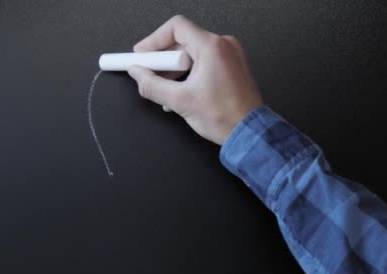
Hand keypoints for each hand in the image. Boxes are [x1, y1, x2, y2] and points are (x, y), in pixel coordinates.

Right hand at [128, 15, 262, 144]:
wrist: (248, 133)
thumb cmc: (225, 117)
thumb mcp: (180, 101)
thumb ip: (152, 85)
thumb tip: (137, 74)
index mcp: (213, 47)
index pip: (175, 27)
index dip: (153, 40)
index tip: (141, 54)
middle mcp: (224, 46)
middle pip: (182, 40)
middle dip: (162, 58)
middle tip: (148, 73)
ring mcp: (229, 55)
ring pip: (191, 52)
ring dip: (173, 69)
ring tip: (165, 88)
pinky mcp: (231, 66)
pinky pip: (202, 61)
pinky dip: (187, 73)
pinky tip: (179, 92)